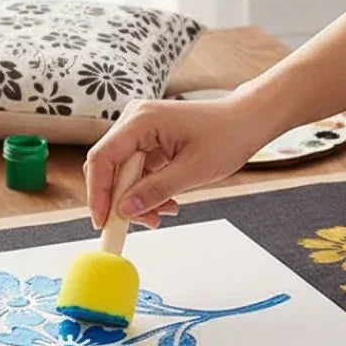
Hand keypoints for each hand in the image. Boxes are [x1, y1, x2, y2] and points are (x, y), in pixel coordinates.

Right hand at [84, 93, 269, 228]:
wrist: (246, 121)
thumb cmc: (227, 136)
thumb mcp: (193, 171)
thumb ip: (155, 190)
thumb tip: (125, 210)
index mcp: (141, 120)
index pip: (102, 158)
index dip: (98, 193)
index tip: (103, 222)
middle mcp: (134, 120)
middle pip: (108, 167)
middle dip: (120, 200)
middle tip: (137, 224)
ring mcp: (140, 129)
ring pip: (122, 172)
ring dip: (136, 198)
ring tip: (161, 214)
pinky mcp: (148, 140)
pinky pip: (136, 170)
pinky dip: (146, 190)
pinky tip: (165, 203)